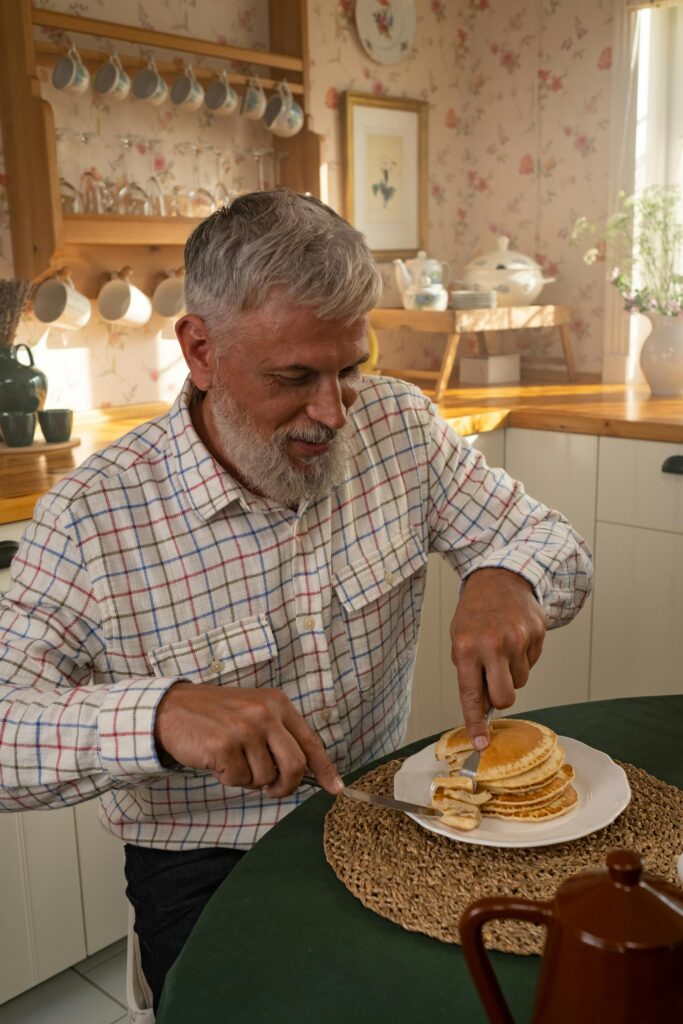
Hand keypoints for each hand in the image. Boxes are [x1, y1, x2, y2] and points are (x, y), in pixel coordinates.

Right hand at [154, 682, 343, 797]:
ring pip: (264, 777)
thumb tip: (304, 771)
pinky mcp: (224, 746)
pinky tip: (217, 760)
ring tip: (232, 759)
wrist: (172, 708)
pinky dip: (228, 778)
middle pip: (294, 765)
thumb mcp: (253, 712)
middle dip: (285, 785)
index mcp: (277, 704)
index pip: (310, 741)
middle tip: (271, 789)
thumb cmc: (215, 715)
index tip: (335, 788)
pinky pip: (238, 780)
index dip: (324, 768)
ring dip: (248, 779)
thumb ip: (278, 735)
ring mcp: (245, 729)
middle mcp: (265, 714)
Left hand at [449, 568, 546, 749]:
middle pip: (505, 697)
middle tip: (495, 684)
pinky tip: (515, 637)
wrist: (498, 578)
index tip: (481, 745)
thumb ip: (469, 672)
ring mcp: (518, 638)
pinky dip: (524, 657)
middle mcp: (493, 644)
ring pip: (521, 681)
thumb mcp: (460, 639)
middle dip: (501, 699)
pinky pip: (533, 662)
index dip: (476, 723)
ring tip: (502, 648)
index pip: (471, 695)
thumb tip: (482, 708)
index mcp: (467, 648)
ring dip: (512, 673)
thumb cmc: (475, 614)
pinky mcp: (537, 632)